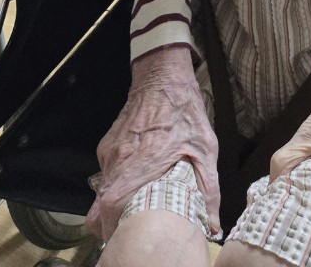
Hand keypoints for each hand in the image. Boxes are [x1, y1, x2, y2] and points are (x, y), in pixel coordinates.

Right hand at [85, 46, 218, 241]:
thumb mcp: (205, 148)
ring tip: (138, 200)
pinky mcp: (108, 143)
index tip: (125, 235)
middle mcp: (119, 159)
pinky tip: (138, 174)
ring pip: (103, 188)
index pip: (110, 205)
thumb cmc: (185, 111)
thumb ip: (208, 190)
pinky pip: (107, 171)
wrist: (163, 75)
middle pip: (99, 205)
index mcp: (141, 163)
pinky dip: (118, 180)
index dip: (112, 226)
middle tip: (131, 226)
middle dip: (111, 222)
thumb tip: (212, 225)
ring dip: (116, 200)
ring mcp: (110, 151)